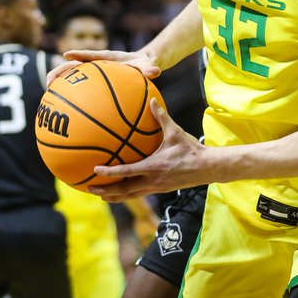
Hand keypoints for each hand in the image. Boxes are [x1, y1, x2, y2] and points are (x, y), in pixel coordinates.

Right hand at [46, 49, 161, 87]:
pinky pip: (78, 89)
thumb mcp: (146, 66)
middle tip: (49, 82)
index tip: (67, 55)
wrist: (140, 64)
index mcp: (106, 58)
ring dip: (58, 83)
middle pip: (72, 66)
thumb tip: (155, 72)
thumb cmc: (142, 64)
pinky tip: (62, 111)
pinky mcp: (91, 84)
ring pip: (70, 77)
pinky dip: (68, 96)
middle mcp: (95, 64)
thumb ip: (149, 69)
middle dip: (59, 71)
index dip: (79, 54)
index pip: (91, 55)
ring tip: (47, 95)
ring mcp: (91, 74)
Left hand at [88, 99, 209, 200]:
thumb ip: (162, 117)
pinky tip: (121, 192)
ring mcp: (156, 187)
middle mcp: (152, 180)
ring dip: (115, 197)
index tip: (96, 169)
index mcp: (153, 166)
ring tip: (101, 196)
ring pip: (131, 195)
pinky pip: (140, 194)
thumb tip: (152, 100)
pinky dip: (128, 194)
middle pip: (124, 190)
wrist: (207, 168)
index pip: (126, 171)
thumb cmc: (191, 149)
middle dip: (106, 191)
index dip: (110, 172)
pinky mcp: (161, 189)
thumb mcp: (176, 132)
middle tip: (90, 189)